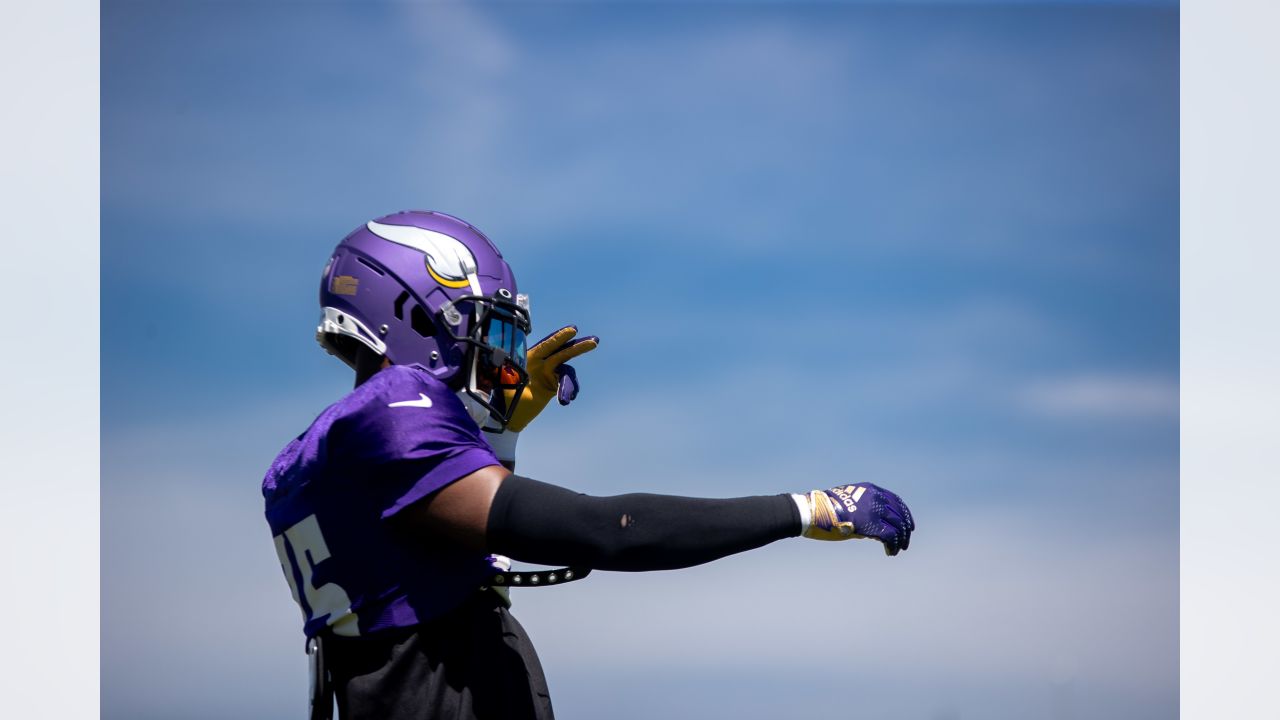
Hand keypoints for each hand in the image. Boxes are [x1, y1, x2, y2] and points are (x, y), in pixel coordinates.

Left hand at [504, 326, 598, 431]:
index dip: (560, 338)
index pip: (546, 346)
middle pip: (562, 353)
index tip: (573, 330)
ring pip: (566, 372)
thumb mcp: (505, 381)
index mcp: (529, 357)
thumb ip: (509, 369)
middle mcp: (541, 363)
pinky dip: (569, 390)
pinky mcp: (553, 385)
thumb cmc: (504, 396)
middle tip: (594, 342)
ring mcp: (549, 373)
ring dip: (569, 384)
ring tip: (567, 399)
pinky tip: (566, 400)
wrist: (510, 415)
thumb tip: (507, 358)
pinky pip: (566, 384)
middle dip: (578, 347)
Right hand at [797, 483, 914, 554]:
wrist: (815, 512)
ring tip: (899, 549)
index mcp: (871, 490)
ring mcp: (874, 510)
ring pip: (898, 526)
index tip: (907, 525)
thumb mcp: (849, 501)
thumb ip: (864, 508)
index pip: (896, 501)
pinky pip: (890, 536)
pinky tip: (890, 552)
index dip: (904, 514)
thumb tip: (873, 524)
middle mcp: (876, 498)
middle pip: (900, 514)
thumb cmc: (827, 509)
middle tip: (905, 541)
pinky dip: (893, 545)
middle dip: (905, 529)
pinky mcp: (871, 524)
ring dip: (901, 539)